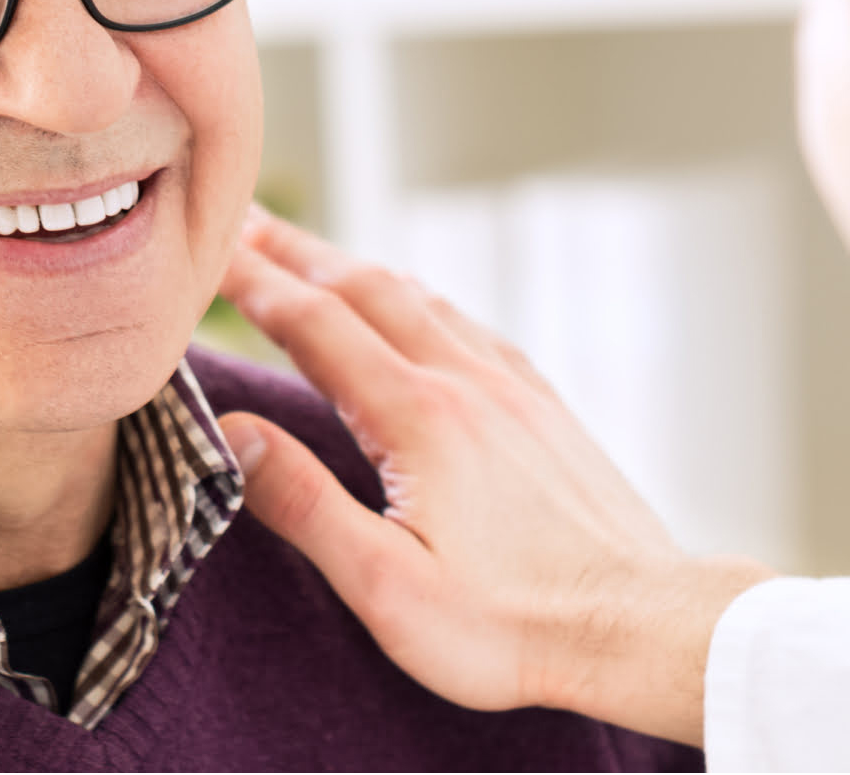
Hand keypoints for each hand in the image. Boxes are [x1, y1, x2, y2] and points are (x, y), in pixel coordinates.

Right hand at [218, 207, 773, 745]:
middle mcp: (464, 380)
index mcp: (417, 416)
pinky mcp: (541, 404)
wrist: (644, 626)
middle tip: (240, 222)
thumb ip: (305, 505)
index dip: (252, 282)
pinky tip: (411, 304)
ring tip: (308, 252)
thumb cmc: (512, 628)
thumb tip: (232, 434)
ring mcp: (509, 386)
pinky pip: (465, 322)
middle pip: (361, 287)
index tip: (205, 251)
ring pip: (416, 296)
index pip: (313, 322)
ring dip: (351, 266)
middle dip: (293, 250)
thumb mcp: (389, 588)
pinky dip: (415, 296)